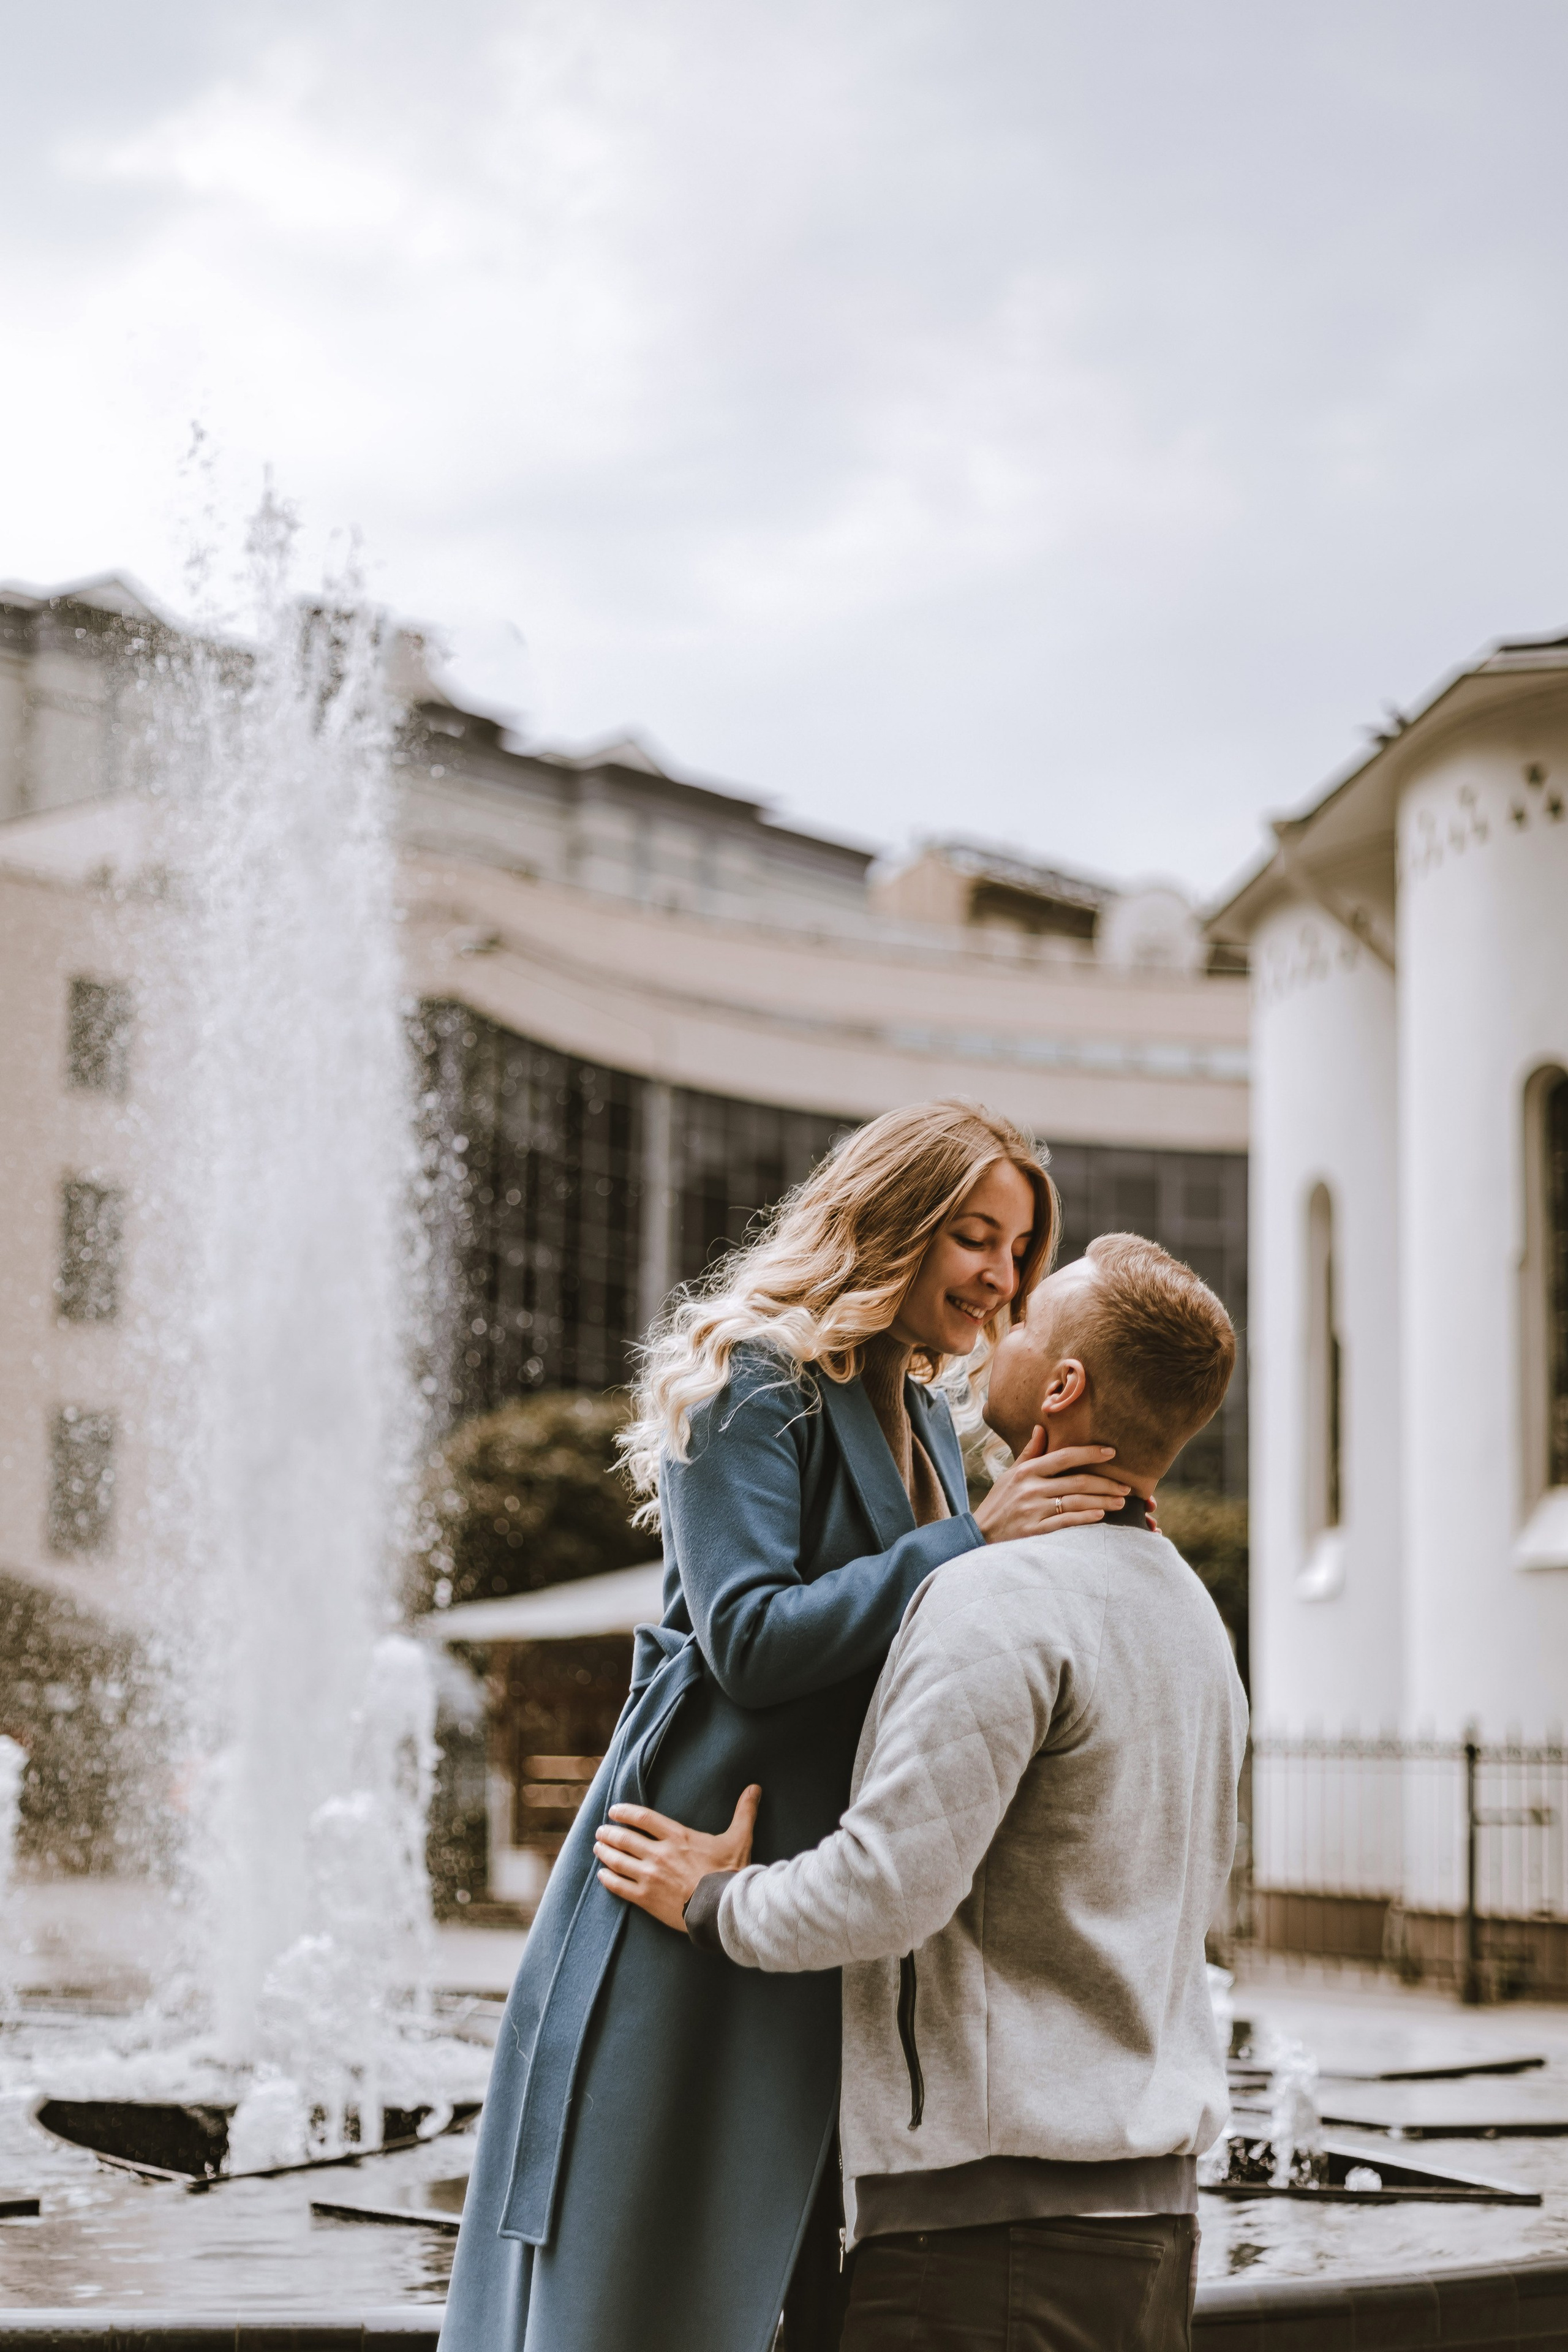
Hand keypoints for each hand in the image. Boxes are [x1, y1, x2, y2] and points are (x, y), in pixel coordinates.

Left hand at [594, 1784, 761, 1933]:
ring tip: (598, 1848)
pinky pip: (620, 1887)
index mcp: (677, 1836)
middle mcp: (658, 1853)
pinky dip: (608, 1879)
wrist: (722, 1908)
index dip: (625, 1812)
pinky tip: (602, 1875)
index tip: (614, 1811)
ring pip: (618, 1861)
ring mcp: (650, 1876)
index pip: (643, 1818)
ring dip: (605, 1853)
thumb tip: (755, 1788)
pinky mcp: (646, 1898)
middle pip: (625, 1838)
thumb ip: (744, 1812)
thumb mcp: (739, 1838)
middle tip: (601, 1831)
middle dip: (610, 1833)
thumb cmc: (730, 1872)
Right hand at [973, 1429, 1131, 1542]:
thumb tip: (1041, 1428)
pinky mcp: (1035, 1531)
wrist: (979, 1535)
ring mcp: (1033, 1510)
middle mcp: (1031, 1488)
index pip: (1064, 1456)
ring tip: (1120, 1502)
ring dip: (1102, 1501)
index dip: (1089, 1453)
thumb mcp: (1010, 1475)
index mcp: (1027, 1471)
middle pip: (1076, 1481)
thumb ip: (1030, 1453)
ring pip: (1076, 1502)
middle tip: (1126, 1486)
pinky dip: (1085, 1518)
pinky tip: (1100, 1515)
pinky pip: (1066, 1522)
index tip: (1111, 1452)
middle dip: (1105, 1483)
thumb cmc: (998, 1503)